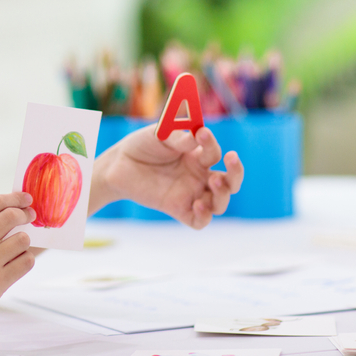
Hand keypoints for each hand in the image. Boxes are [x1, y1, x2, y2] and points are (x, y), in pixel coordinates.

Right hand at [0, 193, 35, 330]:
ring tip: (17, 247)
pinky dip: (26, 259)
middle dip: (25, 214)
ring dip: (24, 240)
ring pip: (22, 239)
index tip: (26, 198)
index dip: (14, 198)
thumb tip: (17, 209)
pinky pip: (26, 261)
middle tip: (30, 216)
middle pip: (11, 216)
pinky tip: (17, 262)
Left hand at [91, 125, 242, 228]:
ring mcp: (190, 193)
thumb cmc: (142, 145)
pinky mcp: (177, 209)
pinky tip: (198, 205)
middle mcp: (198, 176)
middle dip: (237, 172)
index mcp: (197, 156)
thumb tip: (197, 135)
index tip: (201, 133)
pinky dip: (204, 216)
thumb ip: (178, 138)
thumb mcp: (159, 135)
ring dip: (224, 194)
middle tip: (232, 159)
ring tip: (214, 181)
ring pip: (219, 202)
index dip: (211, 143)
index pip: (215, 153)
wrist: (118, 164)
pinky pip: (199, 221)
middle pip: (230, 181)